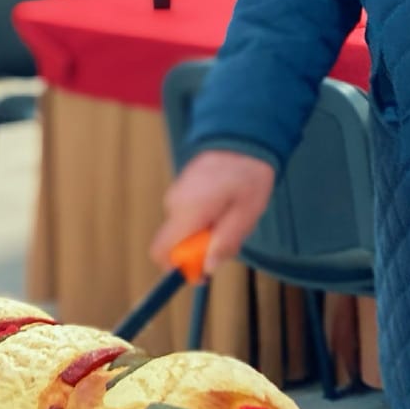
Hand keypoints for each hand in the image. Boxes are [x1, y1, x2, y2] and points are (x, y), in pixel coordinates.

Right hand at [148, 151, 275, 274]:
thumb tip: (208, 268)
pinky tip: (226, 205)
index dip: (177, 269)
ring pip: (185, 230)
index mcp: (187, 211)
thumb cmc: (248, 175)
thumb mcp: (246, 215)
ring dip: (206, 233)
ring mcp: (177, 194)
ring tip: (232, 215)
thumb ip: (225, 243)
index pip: (161, 251)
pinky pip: (189, 215)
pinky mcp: (183, 189)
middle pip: (176, 244)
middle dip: (201, 250)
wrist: (245, 136)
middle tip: (230, 236)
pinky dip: (205, 218)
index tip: (202, 272)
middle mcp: (175, 203)